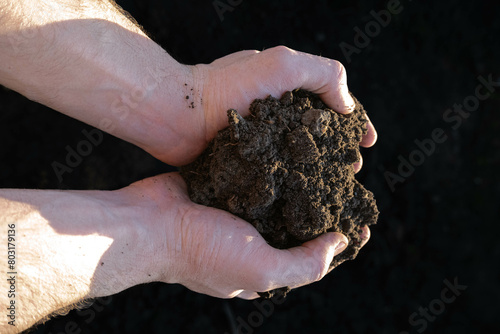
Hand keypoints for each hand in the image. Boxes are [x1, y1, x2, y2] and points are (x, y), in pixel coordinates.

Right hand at [122, 172, 369, 298]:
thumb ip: (304, 264)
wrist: (146, 222)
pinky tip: (290, 147)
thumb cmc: (201, 251)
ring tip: (324, 160)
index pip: (311, 257)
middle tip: (347, 183)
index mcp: (261, 264)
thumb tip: (339, 244)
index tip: (363, 223)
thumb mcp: (260, 270)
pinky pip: (255, 175)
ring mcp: (236, 211)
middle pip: (297, 224)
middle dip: (322, 207)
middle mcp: (252, 239)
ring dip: (300, 181)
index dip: (339, 243)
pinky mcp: (224, 186)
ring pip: (278, 195)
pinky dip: (273, 165)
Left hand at [154, 46, 376, 166]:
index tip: (368, 142)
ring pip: (298, 153)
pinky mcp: (244, 158)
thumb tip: (347, 107)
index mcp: (287, 87)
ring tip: (333, 187)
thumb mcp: (283, 65)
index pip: (331, 102)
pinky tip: (302, 195)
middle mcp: (275, 111)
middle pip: (318, 131)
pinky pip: (275, 170)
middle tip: (352, 170)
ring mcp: (259, 136)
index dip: (354, 121)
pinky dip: (292, 180)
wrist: (177, 114)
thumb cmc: (228, 86)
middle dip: (340, 148)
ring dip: (319, 168)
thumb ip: (323, 75)